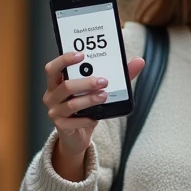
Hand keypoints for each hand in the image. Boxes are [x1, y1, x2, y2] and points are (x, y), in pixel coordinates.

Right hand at [42, 50, 145, 179]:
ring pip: (71, 104)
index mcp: (57, 82)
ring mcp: (54, 112)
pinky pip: (74, 122)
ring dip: (89, 100)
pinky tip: (96, 116)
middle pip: (65, 85)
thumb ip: (118, 76)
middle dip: (86, 82)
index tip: (82, 55)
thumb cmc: (86, 108)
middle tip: (103, 81)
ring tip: (104, 96)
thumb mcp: (99, 90)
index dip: (65, 59)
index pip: (53, 68)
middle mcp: (52, 96)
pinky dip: (87, 118)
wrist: (78, 135)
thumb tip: (139, 62)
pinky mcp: (61, 127)